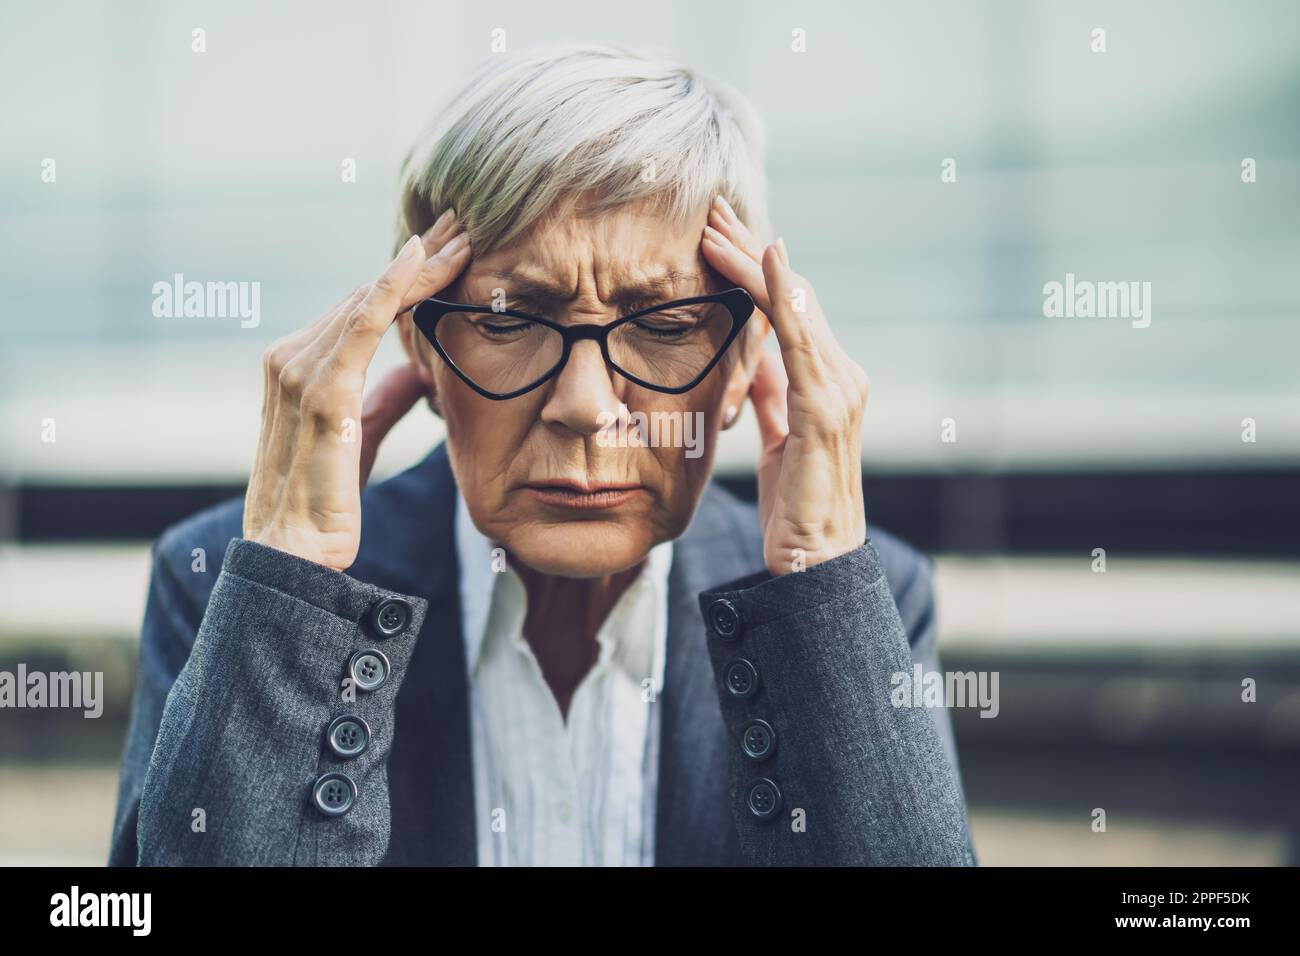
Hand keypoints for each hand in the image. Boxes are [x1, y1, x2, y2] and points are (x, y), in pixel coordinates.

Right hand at [243, 210, 470, 569]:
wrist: (294, 552)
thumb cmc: (324, 501)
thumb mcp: (360, 435)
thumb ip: (382, 397)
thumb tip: (416, 372)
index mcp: (297, 365)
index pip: (361, 308)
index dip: (409, 277)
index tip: (451, 250)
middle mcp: (290, 356)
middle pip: (367, 293)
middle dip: (421, 259)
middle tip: (467, 224)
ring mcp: (299, 368)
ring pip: (371, 298)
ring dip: (421, 264)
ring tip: (465, 235)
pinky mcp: (322, 389)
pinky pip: (362, 323)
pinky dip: (394, 286)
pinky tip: (422, 258)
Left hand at [702, 196, 868, 575]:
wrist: (815, 564)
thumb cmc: (794, 509)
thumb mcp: (775, 441)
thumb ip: (770, 400)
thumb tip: (749, 367)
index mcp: (826, 382)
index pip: (787, 310)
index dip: (753, 271)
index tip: (714, 237)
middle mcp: (840, 374)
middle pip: (791, 295)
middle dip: (749, 251)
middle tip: (710, 209)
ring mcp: (838, 388)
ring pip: (793, 305)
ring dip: (753, 260)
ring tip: (715, 226)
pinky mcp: (825, 407)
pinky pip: (801, 339)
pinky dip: (783, 295)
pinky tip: (766, 259)